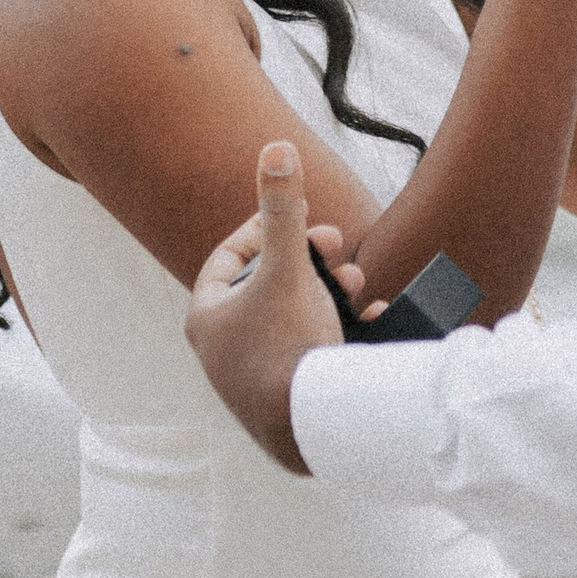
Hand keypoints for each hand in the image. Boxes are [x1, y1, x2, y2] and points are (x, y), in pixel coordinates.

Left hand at [184, 144, 357, 473]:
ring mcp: (254, 382)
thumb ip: (283, 209)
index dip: (261, 228)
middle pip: (265, 288)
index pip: (227, 259)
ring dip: (328, 295)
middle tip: (335, 248)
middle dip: (307, 262)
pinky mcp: (287, 406)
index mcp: (207, 320)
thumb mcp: (288, 267)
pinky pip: (313, 356)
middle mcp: (224, 354)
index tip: (297, 217)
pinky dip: (341, 335)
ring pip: (293, 320)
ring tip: (356, 286)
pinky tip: (369, 321)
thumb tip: (277, 148)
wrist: (311, 429)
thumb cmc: (288, 345)